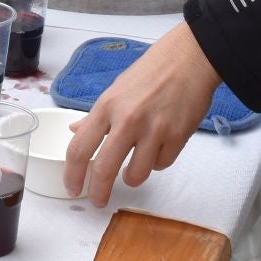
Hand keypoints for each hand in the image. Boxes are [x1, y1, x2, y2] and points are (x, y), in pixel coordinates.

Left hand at [63, 24, 219, 205]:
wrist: (188, 60)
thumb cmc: (150, 72)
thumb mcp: (115, 89)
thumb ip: (96, 115)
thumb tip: (75, 132)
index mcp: (106, 106)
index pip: (80, 147)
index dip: (73, 173)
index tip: (72, 187)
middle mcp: (127, 120)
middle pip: (104, 169)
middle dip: (98, 192)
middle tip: (98, 200)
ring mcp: (154, 130)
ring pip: (136, 175)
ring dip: (132, 177)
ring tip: (132, 169)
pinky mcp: (178, 137)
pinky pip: (161, 165)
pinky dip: (157, 162)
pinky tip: (158, 148)